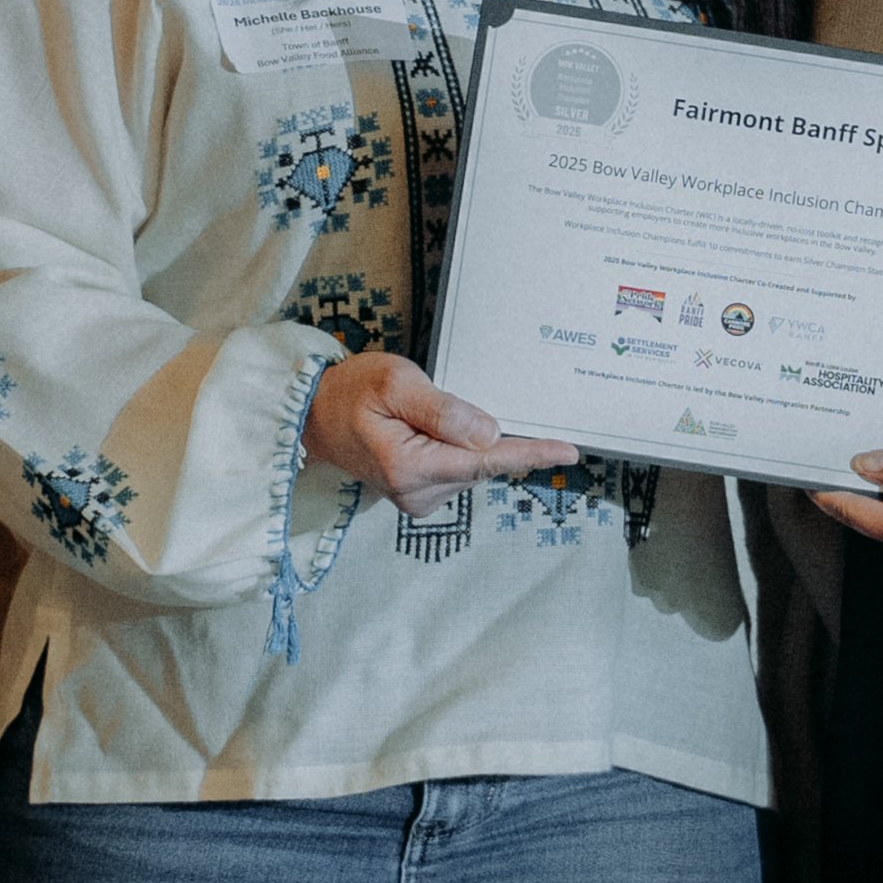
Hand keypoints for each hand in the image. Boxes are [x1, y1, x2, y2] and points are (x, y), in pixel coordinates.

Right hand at [302, 352, 578, 515]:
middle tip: (443, 401)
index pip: (485, 462)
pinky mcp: (418, 495)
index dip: (530, 454)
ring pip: (469, 465)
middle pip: (480, 463)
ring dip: (466, 439)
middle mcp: (417, 494)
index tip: (569, 451)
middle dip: (485, 433)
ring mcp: (417, 499)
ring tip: (421, 412)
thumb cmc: (352, 390)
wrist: (314, 413)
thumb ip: (445, 411)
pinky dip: (457, 448)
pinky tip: (430, 430)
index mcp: (411, 467)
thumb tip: (490, 435)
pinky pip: (456, 468)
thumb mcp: (396, 383)